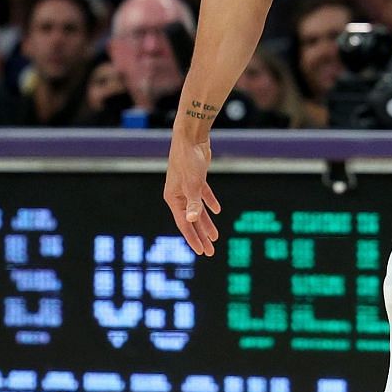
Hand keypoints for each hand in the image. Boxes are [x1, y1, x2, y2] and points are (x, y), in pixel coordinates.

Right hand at [165, 133, 221, 256]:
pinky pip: (203, 196)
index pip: (184, 224)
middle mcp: (179, 195)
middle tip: (210, 251)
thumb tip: (192, 220)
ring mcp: (187, 188)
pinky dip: (210, 203)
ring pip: (198, 210)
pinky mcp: (197, 179)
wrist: (190, 139)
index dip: (193, 239)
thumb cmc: (188, 161)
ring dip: (206, 223)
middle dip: (201, 236)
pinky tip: (217, 211)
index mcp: (174, 199)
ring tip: (215, 236)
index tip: (202, 251)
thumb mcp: (193, 184)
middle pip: (191, 221)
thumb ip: (193, 203)